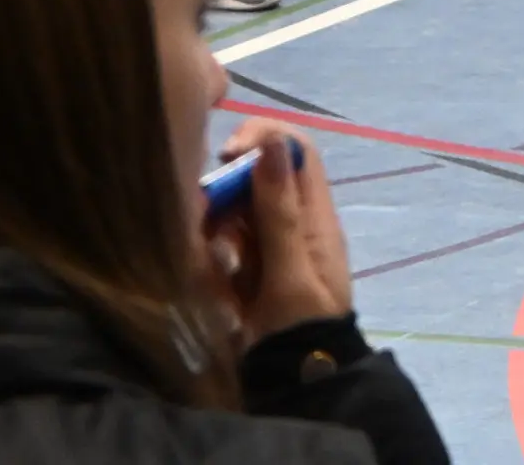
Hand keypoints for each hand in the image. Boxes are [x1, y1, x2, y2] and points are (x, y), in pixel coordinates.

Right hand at [201, 123, 354, 345]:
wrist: (298, 384)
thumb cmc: (301, 329)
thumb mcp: (291, 273)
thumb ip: (279, 212)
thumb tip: (272, 144)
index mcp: (315, 216)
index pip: (294, 151)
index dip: (264, 139)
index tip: (229, 154)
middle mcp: (293, 223)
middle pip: (258, 178)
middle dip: (229, 191)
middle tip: (208, 217)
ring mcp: (269, 247)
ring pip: (236, 211)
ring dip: (217, 227)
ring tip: (214, 258)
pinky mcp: (247, 272)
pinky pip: (224, 246)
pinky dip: (212, 256)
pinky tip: (214, 280)